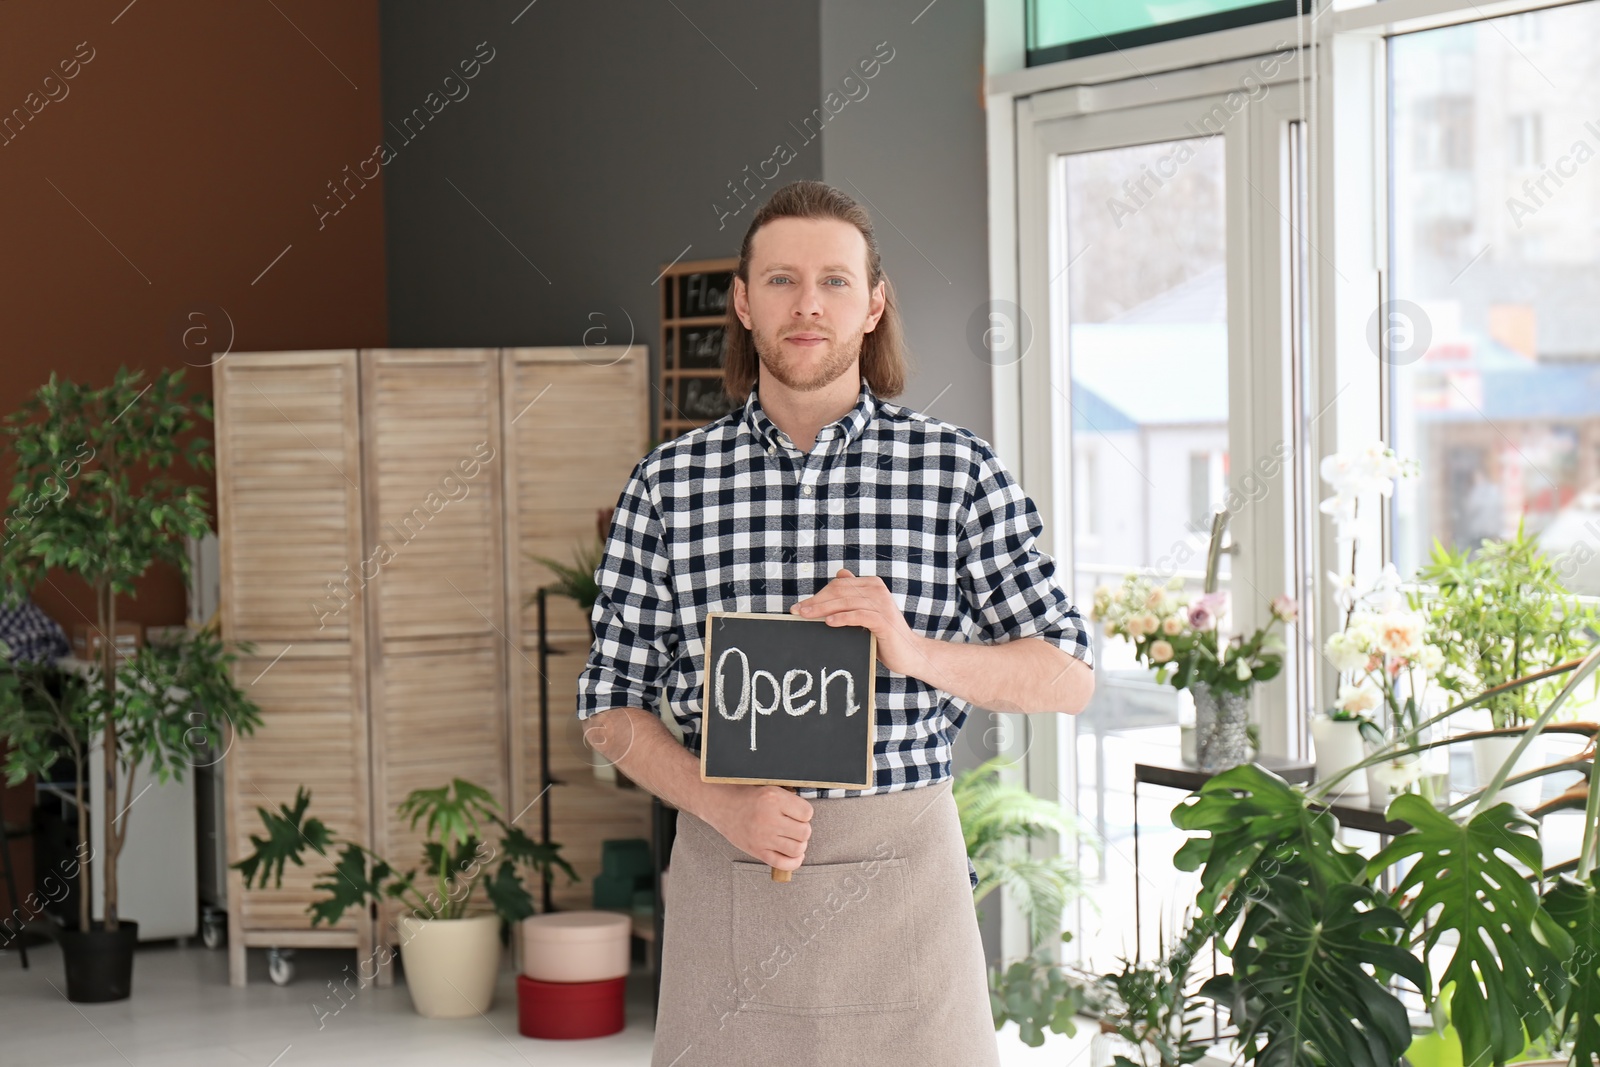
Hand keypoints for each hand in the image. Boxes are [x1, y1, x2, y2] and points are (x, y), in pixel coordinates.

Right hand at [704, 783, 813, 870]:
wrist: (720, 804)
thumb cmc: (744, 794)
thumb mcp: (768, 787)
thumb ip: (787, 799)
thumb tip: (807, 814)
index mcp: (773, 799)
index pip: (807, 812)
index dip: (805, 813)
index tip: (798, 813)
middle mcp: (769, 819)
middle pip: (805, 832)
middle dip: (803, 829)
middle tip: (794, 825)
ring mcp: (763, 837)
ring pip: (797, 849)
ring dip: (799, 845)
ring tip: (792, 838)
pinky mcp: (757, 851)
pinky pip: (783, 863)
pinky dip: (793, 862)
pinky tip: (793, 855)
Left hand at [790, 568, 929, 678]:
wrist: (909, 653)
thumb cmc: (884, 634)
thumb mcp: (866, 612)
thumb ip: (854, 595)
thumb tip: (839, 575)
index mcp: (872, 585)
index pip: (838, 585)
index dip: (817, 595)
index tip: (799, 606)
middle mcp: (877, 590)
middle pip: (839, 591)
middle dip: (816, 601)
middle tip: (798, 611)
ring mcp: (882, 604)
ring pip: (846, 602)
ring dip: (823, 609)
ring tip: (807, 616)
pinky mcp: (884, 620)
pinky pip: (859, 615)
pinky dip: (842, 618)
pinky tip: (829, 622)